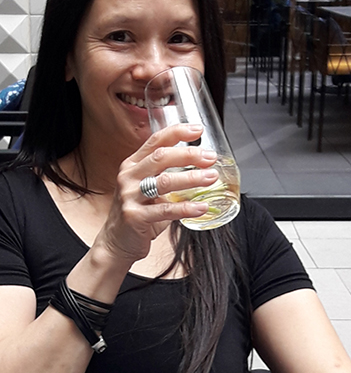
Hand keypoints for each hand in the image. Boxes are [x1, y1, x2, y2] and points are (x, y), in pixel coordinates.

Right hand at [94, 124, 218, 263]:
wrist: (116, 242)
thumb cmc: (138, 211)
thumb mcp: (148, 186)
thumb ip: (167, 173)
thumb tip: (202, 164)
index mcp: (133, 164)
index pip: (155, 140)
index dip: (178, 132)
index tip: (198, 130)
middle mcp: (129, 176)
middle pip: (161, 157)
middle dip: (189, 154)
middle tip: (210, 157)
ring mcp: (129, 196)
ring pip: (164, 181)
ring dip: (191, 178)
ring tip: (211, 178)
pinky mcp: (134, 217)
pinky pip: (165, 210)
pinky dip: (186, 207)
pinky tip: (202, 207)